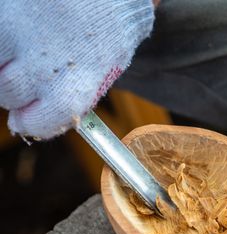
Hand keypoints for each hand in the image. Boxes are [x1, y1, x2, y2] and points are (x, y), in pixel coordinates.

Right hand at [0, 0, 153, 139]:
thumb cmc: (111, 21)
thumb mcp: (110, 62)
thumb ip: (81, 88)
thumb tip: (45, 113)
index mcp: (81, 82)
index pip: (42, 121)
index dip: (30, 124)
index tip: (25, 121)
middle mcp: (47, 63)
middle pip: (9, 95)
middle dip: (14, 91)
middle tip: (24, 78)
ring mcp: (22, 35)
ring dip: (1, 67)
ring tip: (19, 55)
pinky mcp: (5, 14)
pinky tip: (12, 38)